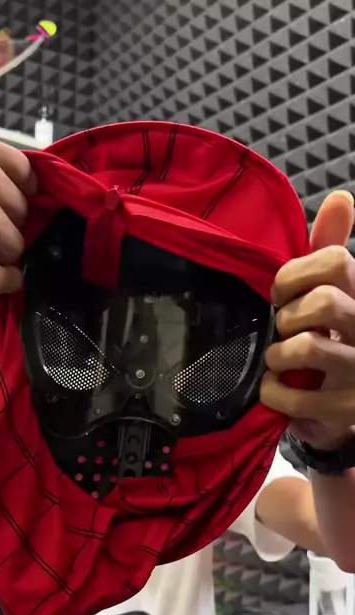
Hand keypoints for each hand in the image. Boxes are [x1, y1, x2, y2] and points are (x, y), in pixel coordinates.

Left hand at [261, 190, 354, 449]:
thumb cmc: (336, 340)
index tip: (281, 293)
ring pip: (309, 347)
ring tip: (280, 361)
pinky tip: (275, 389)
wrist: (349, 405)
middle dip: (288, 317)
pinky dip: (274, 392)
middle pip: (324, 302)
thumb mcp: (337, 293)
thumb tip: (340, 198)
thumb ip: (331, 249)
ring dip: (279, 355)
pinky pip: (296, 397)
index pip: (336, 262)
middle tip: (283, 330)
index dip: (294, 275)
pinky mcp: (347, 410)